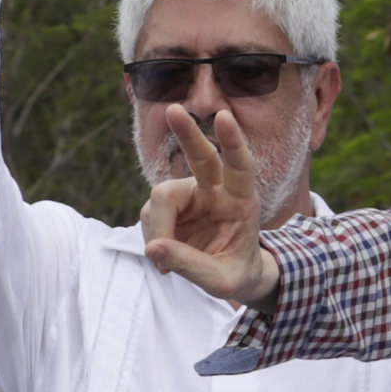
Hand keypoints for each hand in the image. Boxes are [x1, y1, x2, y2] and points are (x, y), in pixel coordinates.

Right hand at [141, 108, 283, 306]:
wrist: (234, 276)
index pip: (240, 166)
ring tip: (166, 262)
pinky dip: (151, 237)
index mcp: (242, 202)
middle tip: (173, 111)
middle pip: (200, 157)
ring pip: (160, 198)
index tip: (224, 117)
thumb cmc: (236, 275)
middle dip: (187, 133)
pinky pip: (149, 215)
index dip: (233, 142)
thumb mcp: (221, 281)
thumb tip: (153, 248)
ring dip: (157, 230)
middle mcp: (216, 191)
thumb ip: (191, 265)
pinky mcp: (170, 206)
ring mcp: (190, 196)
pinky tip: (163, 258)